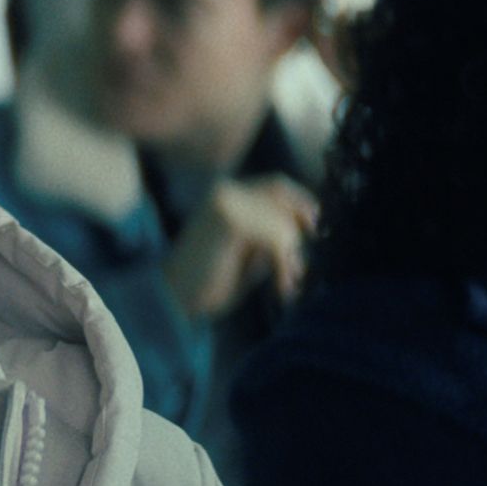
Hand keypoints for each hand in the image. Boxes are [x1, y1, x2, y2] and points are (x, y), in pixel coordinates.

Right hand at [162, 173, 318, 320]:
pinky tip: (280, 287)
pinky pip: (275, 236)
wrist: (173, 300)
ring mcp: (225, 202)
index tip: (314, 230)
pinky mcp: (229, 220)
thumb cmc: (209, 282)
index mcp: (226, 195)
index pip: (276, 185)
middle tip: (303, 261)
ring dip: (291, 255)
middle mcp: (225, 191)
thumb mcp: (247, 251)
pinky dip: (285, 265)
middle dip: (300, 223)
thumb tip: (306, 225)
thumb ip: (269, 233)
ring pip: (281, 221)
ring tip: (286, 283)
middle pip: (281, 194)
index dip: (301, 203)